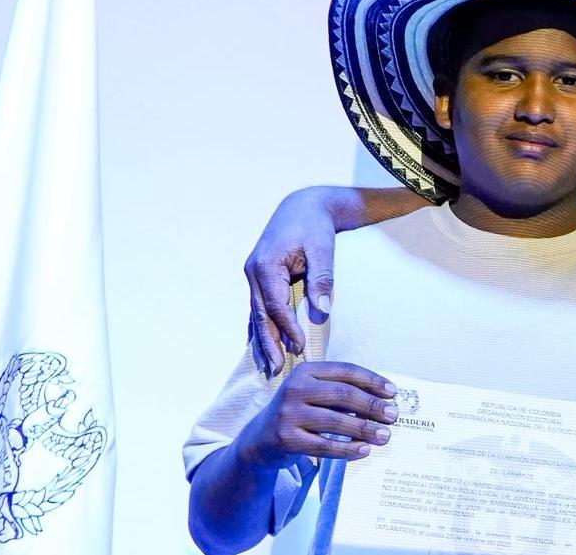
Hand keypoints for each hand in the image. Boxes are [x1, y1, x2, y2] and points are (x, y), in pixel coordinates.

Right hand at [233, 361, 397, 469]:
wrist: (259, 439)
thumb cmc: (298, 413)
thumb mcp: (313, 394)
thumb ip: (341, 393)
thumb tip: (384, 401)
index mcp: (305, 372)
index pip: (345, 371)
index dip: (372, 381)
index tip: (393, 392)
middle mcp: (294, 389)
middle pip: (343, 395)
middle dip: (372, 406)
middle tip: (393, 416)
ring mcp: (288, 414)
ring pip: (336, 421)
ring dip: (365, 429)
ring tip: (385, 436)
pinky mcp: (286, 439)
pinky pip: (324, 446)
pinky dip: (347, 449)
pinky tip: (364, 450)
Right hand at [245, 188, 337, 375]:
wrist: (303, 207)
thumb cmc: (314, 227)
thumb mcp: (322, 248)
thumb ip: (322, 278)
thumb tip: (322, 309)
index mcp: (265, 265)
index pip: (276, 305)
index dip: (287, 328)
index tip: (300, 346)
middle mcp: (253, 272)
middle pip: (260, 315)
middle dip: (268, 343)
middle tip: (276, 369)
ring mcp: (253, 276)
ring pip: (256, 315)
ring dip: (262, 340)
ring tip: (268, 367)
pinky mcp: (259, 279)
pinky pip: (259, 309)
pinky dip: (262, 328)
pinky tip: (264, 347)